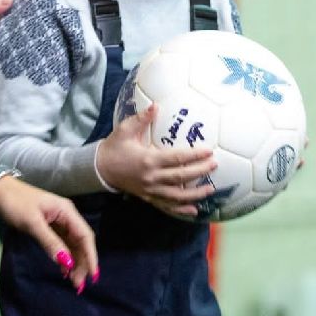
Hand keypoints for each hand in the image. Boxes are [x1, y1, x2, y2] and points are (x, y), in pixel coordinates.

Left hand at [0, 171, 98, 292]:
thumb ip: (50, 242)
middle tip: (78, 285)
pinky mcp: (50, 226)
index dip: (91, 256)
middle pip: (81, 242)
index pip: (85, 236)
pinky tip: (63, 269)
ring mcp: (59, 221)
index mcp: (67, 211)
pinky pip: (63, 243)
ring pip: (73, 244)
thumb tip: (67, 263)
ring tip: (73, 281)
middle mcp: (67, 216)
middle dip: (82, 262)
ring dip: (74, 262)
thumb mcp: (32, 223)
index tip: (93, 276)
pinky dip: (64, 256)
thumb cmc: (16, 203)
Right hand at [95, 105, 216, 217]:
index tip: (209, 152)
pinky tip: (193, 210)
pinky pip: (167, 206)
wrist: (100, 169)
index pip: (177, 158)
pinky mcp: (148, 198)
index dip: (194, 155)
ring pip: (177, 196)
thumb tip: (156, 105)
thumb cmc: (115, 147)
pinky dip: (180, 210)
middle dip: (200, 172)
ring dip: (195, 194)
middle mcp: (152, 177)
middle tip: (215, 165)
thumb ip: (142, 118)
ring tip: (210, 190)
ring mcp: (150, 190)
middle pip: (181, 177)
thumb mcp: (126, 129)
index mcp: (149, 160)